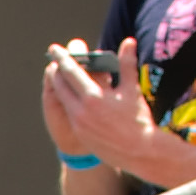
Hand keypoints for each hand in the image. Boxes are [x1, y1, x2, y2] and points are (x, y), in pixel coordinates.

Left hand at [42, 35, 158, 171]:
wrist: (140, 153)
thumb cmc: (138, 120)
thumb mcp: (131, 90)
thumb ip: (126, 64)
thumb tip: (128, 42)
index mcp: (93, 97)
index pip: (71, 72)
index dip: (62, 58)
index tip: (55, 48)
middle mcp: (81, 112)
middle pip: (61, 86)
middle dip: (57, 71)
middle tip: (55, 60)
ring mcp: (79, 125)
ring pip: (63, 100)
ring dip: (61, 86)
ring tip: (61, 75)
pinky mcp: (80, 135)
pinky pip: (70, 113)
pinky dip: (68, 101)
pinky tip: (70, 95)